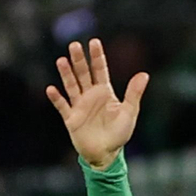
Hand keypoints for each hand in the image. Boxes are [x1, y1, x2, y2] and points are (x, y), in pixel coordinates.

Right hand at [45, 39, 147, 169]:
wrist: (106, 153)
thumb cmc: (119, 133)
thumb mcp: (129, 112)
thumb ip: (134, 93)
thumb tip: (144, 74)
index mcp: (105, 92)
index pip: (100, 70)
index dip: (97, 56)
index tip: (94, 41)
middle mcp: (90, 96)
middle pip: (83, 74)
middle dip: (79, 60)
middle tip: (74, 45)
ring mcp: (79, 106)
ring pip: (71, 86)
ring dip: (66, 74)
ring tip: (62, 60)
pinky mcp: (71, 118)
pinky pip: (62, 106)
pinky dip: (57, 98)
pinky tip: (51, 89)